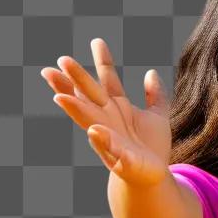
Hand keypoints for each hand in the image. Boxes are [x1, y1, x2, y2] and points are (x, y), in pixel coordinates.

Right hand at [40, 39, 171, 187]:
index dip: (103, 61)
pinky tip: (94, 130)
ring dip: (75, 109)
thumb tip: (151, 73)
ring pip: (88, 120)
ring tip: (59, 97)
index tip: (97, 41)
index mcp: (117, 107)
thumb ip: (155, 96)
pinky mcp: (119, 157)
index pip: (108, 80)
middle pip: (90, 95)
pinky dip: (102, 140)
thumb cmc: (151, 147)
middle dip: (76, 80)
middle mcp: (108, 119)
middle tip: (61, 61)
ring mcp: (110, 137)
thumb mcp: (157, 117)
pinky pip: (110, 148)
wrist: (153, 176)